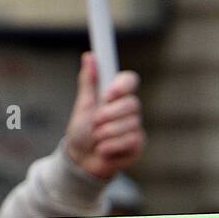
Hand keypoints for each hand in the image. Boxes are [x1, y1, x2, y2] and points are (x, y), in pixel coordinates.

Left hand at [62, 52, 145, 180]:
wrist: (80, 160)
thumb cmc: (81, 132)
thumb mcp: (83, 105)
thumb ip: (88, 81)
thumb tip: (88, 56)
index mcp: (117, 96)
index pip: (130, 80)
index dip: (121, 86)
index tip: (108, 95)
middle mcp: (130, 110)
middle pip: (131, 104)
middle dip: (107, 117)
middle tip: (95, 124)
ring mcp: (136, 127)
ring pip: (128, 125)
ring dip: (104, 134)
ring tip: (97, 139)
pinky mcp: (138, 145)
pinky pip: (129, 141)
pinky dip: (110, 147)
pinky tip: (104, 150)